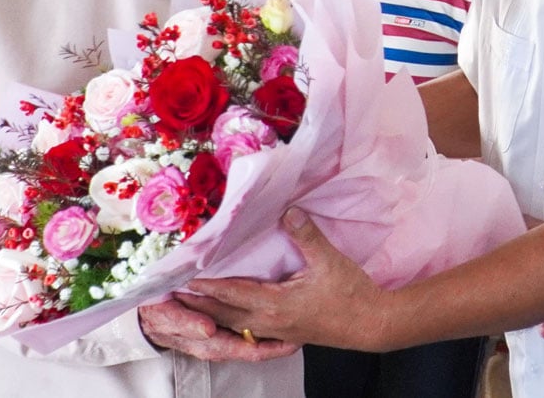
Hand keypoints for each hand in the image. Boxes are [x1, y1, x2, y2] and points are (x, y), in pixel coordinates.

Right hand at [138, 295, 298, 361]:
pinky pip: (247, 331)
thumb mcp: (170, 319)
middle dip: (281, 343)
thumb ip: (188, 324)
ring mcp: (222, 338)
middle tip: (306, 333)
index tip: (293, 342)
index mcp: (213, 344)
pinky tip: (273, 315)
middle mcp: (221, 344)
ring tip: (298, 326)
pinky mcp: (221, 329)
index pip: (251, 351)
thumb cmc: (160, 316)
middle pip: (258, 348)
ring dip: (274, 334)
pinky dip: (262, 326)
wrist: (147, 316)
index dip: (273, 347)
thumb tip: (209, 328)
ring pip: (254, 339)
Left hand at [183, 207, 386, 349]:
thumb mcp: (329, 261)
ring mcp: (278, 330)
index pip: (231, 293)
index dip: (206, 285)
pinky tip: (229, 319)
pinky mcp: (287, 333)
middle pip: (224, 314)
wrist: (373, 324)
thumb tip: (289, 210)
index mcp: (275, 304)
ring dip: (211, 314)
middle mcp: (270, 321)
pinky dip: (233, 323)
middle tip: (171, 295)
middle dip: (197, 303)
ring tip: (191, 304)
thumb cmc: (351, 294)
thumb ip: (306, 235)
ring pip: (235, 324)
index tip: (182, 279)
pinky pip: (251, 331)